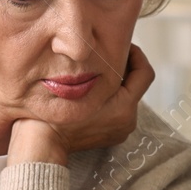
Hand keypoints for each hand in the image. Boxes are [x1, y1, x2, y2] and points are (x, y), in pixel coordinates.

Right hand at [8, 45, 154, 166]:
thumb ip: (104, 66)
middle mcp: (128, 120)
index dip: (138, 55)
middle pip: (135, 86)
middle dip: (125, 70)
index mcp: (125, 107)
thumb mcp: (81, 82)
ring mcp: (121, 130)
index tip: (127, 47)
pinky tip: (93, 93)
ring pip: (126, 98)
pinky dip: (110, 100)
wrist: (45, 142)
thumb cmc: (59, 112)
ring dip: (116, 85)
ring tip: (97, 74)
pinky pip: (118, 111)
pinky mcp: (113, 135)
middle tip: (107, 57)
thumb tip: (115, 50)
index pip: (145, 73)